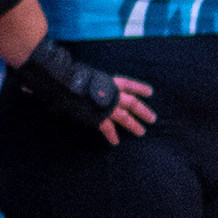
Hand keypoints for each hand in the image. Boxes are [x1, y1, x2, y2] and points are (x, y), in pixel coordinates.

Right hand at [10, 39, 155, 142]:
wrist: (64, 83)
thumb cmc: (67, 75)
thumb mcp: (79, 74)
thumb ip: (81, 80)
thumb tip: (67, 82)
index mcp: (109, 81)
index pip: (128, 84)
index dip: (139, 88)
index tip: (150, 92)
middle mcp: (112, 93)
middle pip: (133, 103)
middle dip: (143, 111)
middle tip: (153, 119)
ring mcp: (107, 106)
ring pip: (126, 117)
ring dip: (134, 125)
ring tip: (142, 132)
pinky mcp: (99, 117)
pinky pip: (108, 128)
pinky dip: (111, 135)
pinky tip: (115, 142)